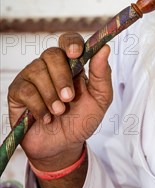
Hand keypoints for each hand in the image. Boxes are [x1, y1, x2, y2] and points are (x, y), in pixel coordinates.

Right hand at [7, 32, 111, 170]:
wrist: (64, 147)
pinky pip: (26, 90)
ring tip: (59, 112)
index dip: (71, 43)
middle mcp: (50, 67)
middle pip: (52, 54)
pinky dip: (39, 106)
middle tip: (69, 98)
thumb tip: (104, 48)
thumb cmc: (81, 120)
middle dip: (62, 77)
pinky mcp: (18, 92)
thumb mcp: (100, 99)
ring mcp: (32, 77)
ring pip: (37, 71)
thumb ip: (103, 74)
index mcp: (72, 64)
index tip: (76, 53)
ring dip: (51, 95)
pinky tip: (46, 118)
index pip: (68, 41)